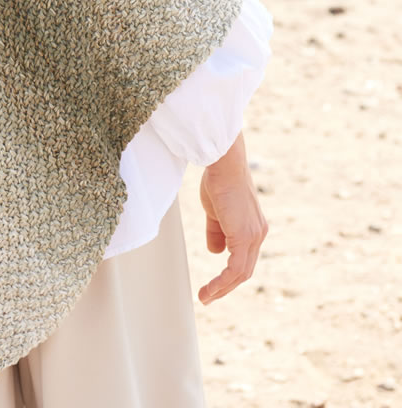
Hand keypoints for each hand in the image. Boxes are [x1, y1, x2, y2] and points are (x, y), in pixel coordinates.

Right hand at [197, 130, 267, 304]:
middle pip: (244, 270)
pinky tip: (209, 289)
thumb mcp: (215, 211)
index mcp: (253, 227)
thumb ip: (217, 232)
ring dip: (222, 288)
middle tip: (208, 297)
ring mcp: (254, 236)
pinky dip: (222, 282)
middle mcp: (258, 234)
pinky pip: (235, 269)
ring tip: (205, 298)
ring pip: (241, 273)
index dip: (229, 273)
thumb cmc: (218, 180)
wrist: (224, 164)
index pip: (244, 258)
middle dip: (225, 286)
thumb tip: (216, 252)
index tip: (215, 284)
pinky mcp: (245, 236)